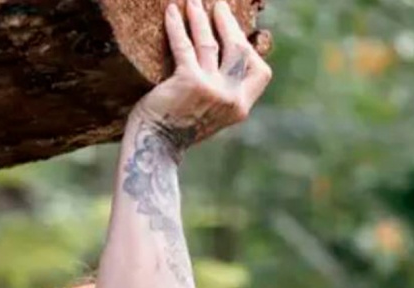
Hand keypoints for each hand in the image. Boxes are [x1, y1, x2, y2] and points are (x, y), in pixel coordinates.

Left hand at [130, 0, 272, 152]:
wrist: (154, 148)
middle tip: (217, 6)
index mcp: (240, 107)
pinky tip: (171, 12)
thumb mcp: (211, 115)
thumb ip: (223, 93)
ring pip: (209, 43)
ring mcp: (211, 88)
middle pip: (236, 49)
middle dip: (226, 24)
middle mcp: (230, 97)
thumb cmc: (177, 130)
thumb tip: (225, 63)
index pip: (259, 70)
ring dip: (200, 19)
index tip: (238, 33)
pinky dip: (176, 26)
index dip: (250, 48)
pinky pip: (183, 46)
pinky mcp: (188, 81)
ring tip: (194, 2)